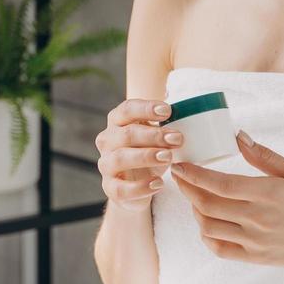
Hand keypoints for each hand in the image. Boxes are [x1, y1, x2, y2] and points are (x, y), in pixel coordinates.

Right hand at [95, 98, 184, 212]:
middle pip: (126, 134)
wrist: (137, 187)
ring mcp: (106, 165)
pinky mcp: (110, 188)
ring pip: (120, 158)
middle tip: (178, 138)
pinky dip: (141, 187)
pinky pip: (121, 188)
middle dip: (154, 135)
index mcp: (117, 122)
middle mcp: (107, 141)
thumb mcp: (155, 134)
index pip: (127, 109)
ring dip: (146, 156)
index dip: (146, 108)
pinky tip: (159, 184)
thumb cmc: (148, 152)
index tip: (168, 110)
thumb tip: (174, 95)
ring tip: (168, 157)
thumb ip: (162, 119)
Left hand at [169, 130, 283, 275]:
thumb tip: (239, 137)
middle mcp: (258, 219)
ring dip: (194, 210)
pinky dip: (206, 235)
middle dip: (186, 188)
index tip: (180, 164)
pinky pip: (220, 249)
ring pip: (209, 227)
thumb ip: (266, 157)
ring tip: (194, 195)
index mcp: (269, 193)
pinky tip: (208, 222)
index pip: (218, 184)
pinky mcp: (257, 258)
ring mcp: (256, 242)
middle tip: (180, 175)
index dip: (193, 174)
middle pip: (206, 205)